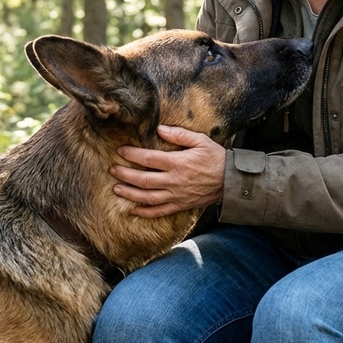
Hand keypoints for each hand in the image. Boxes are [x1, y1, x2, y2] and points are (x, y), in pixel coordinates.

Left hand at [110, 125, 225, 217]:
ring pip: (148, 197)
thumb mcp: (201, 140)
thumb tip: (159, 130)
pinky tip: (133, 210)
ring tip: (116, 188)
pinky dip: (145, 212)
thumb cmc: (215, 158)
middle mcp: (175, 181)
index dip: (132, 155)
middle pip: (143, 179)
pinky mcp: (180, 205)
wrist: (230, 181)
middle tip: (112, 170)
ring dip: (130, 193)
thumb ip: (180, 134)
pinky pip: (160, 212)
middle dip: (125, 174)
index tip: (120, 151)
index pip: (149, 159)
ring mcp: (176, 195)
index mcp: (178, 163)